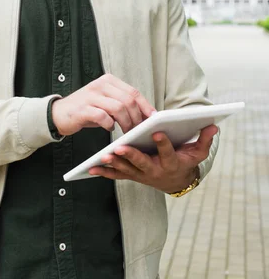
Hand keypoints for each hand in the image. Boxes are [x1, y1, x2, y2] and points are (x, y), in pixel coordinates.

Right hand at [51, 74, 155, 136]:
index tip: (153, 119)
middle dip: (137, 118)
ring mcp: (91, 96)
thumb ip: (122, 104)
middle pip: (128, 100)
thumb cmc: (87, 109)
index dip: (146, 106)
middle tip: (139, 130)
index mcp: (108, 81)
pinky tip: (109, 128)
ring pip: (118, 108)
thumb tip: (146, 115)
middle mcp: (100, 85)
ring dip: (126, 123)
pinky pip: (103, 117)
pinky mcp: (83, 109)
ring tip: (127, 132)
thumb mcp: (106, 102)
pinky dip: (110, 125)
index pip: (133, 92)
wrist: (59, 114)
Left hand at [89, 124, 217, 192]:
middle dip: (131, 155)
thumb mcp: (198, 152)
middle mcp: (155, 170)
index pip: (168, 152)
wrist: (176, 181)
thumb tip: (214, 125)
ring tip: (103, 156)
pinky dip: (105, 172)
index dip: (163, 143)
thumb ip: (205, 139)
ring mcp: (142, 174)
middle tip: (120, 147)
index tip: (157, 132)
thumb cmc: (186, 161)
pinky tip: (92, 168)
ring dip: (115, 164)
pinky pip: (117, 175)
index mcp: (171, 162)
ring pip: (127, 170)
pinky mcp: (132, 175)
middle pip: (142, 163)